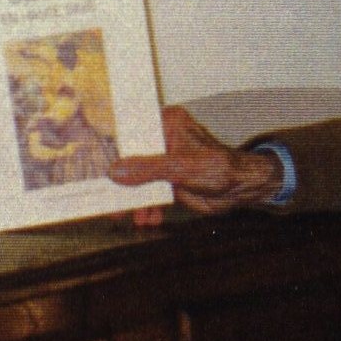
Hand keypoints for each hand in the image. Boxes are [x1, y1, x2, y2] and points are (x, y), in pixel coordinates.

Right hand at [109, 105, 285, 215]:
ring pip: (139, 179)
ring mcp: (165, 161)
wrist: (242, 189)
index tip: (98, 164)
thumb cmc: (221, 167)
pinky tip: (148, 218)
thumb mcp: (181, 167)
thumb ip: (148, 169)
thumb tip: (117, 171)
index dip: (114, 147)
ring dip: (134, 199)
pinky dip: (148, 206)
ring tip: (131, 216)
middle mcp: (163, 139)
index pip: (132, 130)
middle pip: (132, 157)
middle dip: (122, 181)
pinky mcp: (169, 180)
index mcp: (167, 122)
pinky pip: (150, 192)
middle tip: (109, 199)